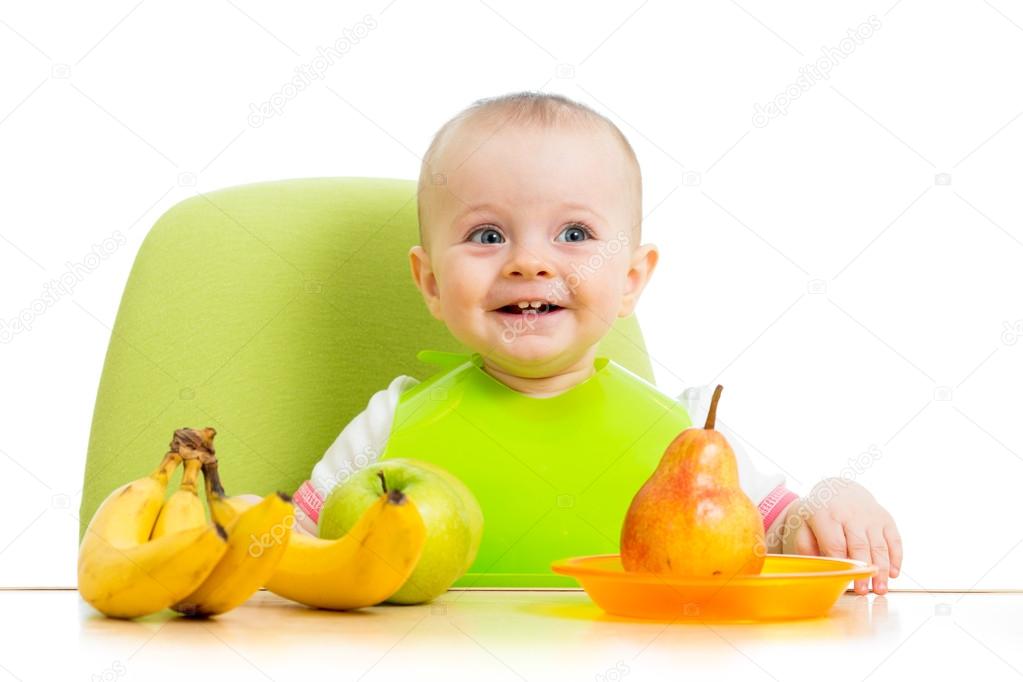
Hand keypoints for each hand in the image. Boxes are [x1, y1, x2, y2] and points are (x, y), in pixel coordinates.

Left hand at [781, 478, 902, 594]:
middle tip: (864, 591)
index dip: (841, 564)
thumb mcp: (805, 524)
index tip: (844, 580)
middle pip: (859, 547)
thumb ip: (805, 545)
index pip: (835, 544)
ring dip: (881, 570)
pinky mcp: (885, 518)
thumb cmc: (821, 514)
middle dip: (863, 571)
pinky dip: (895, 558)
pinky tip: (893, 574)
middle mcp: (850, 514)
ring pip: (879, 546)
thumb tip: (817, 567)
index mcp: (827, 515)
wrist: (840, 488)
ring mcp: (870, 516)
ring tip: (880, 590)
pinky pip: (894, 540)